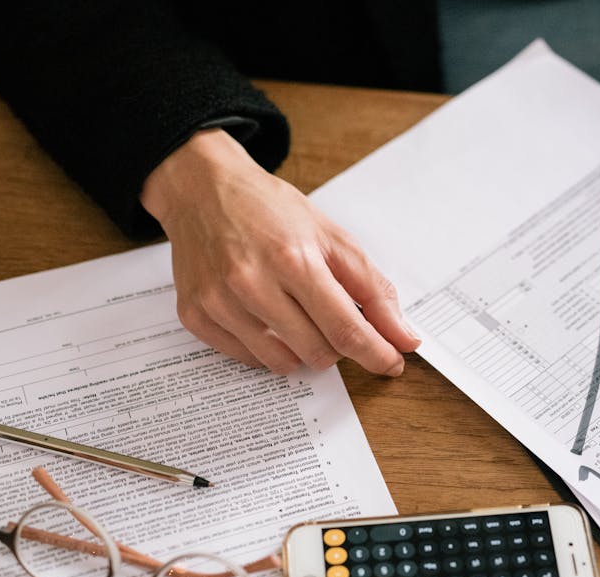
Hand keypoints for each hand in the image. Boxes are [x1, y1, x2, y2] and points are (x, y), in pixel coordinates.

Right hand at [140, 129, 419, 374]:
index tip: (392, 363)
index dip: (376, 353)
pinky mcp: (196, 316)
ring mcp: (219, 302)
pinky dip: (268, 348)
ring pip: (283, 363)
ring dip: (304, 350)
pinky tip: (266, 316)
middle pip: (318, 352)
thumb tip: (403, 337)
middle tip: (333, 319)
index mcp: (293, 259)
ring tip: (297, 314)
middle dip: (338, 346)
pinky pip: (249, 359)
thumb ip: (373, 289)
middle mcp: (252, 283)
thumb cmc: (270, 210)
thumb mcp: (331, 237)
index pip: (346, 329)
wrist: (202, 189)